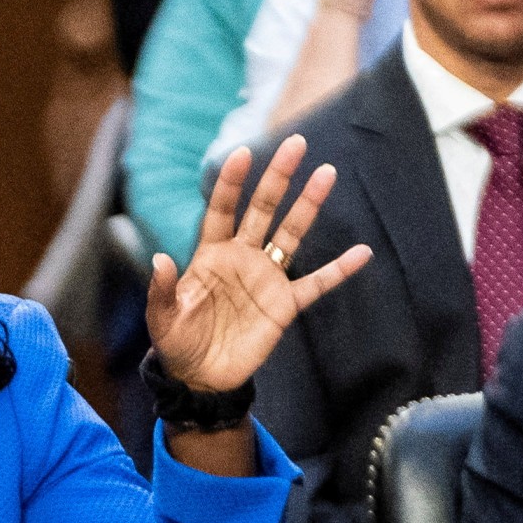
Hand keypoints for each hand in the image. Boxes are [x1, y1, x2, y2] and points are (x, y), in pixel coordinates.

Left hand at [145, 134, 371, 396]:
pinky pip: (316, 284)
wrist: (200, 378)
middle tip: (296, 143)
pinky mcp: (284, 305)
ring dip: (308, 206)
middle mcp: (241, 258)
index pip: (222, 210)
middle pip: (263, 210)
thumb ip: (161, 289)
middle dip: (278, 178)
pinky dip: (338, 270)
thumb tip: (160, 259)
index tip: (243, 152)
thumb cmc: (177, 343)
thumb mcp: (162, 318)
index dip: (231, 183)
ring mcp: (266, 279)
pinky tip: (361, 252)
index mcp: (209, 255)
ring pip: (291, 235)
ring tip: (326, 173)